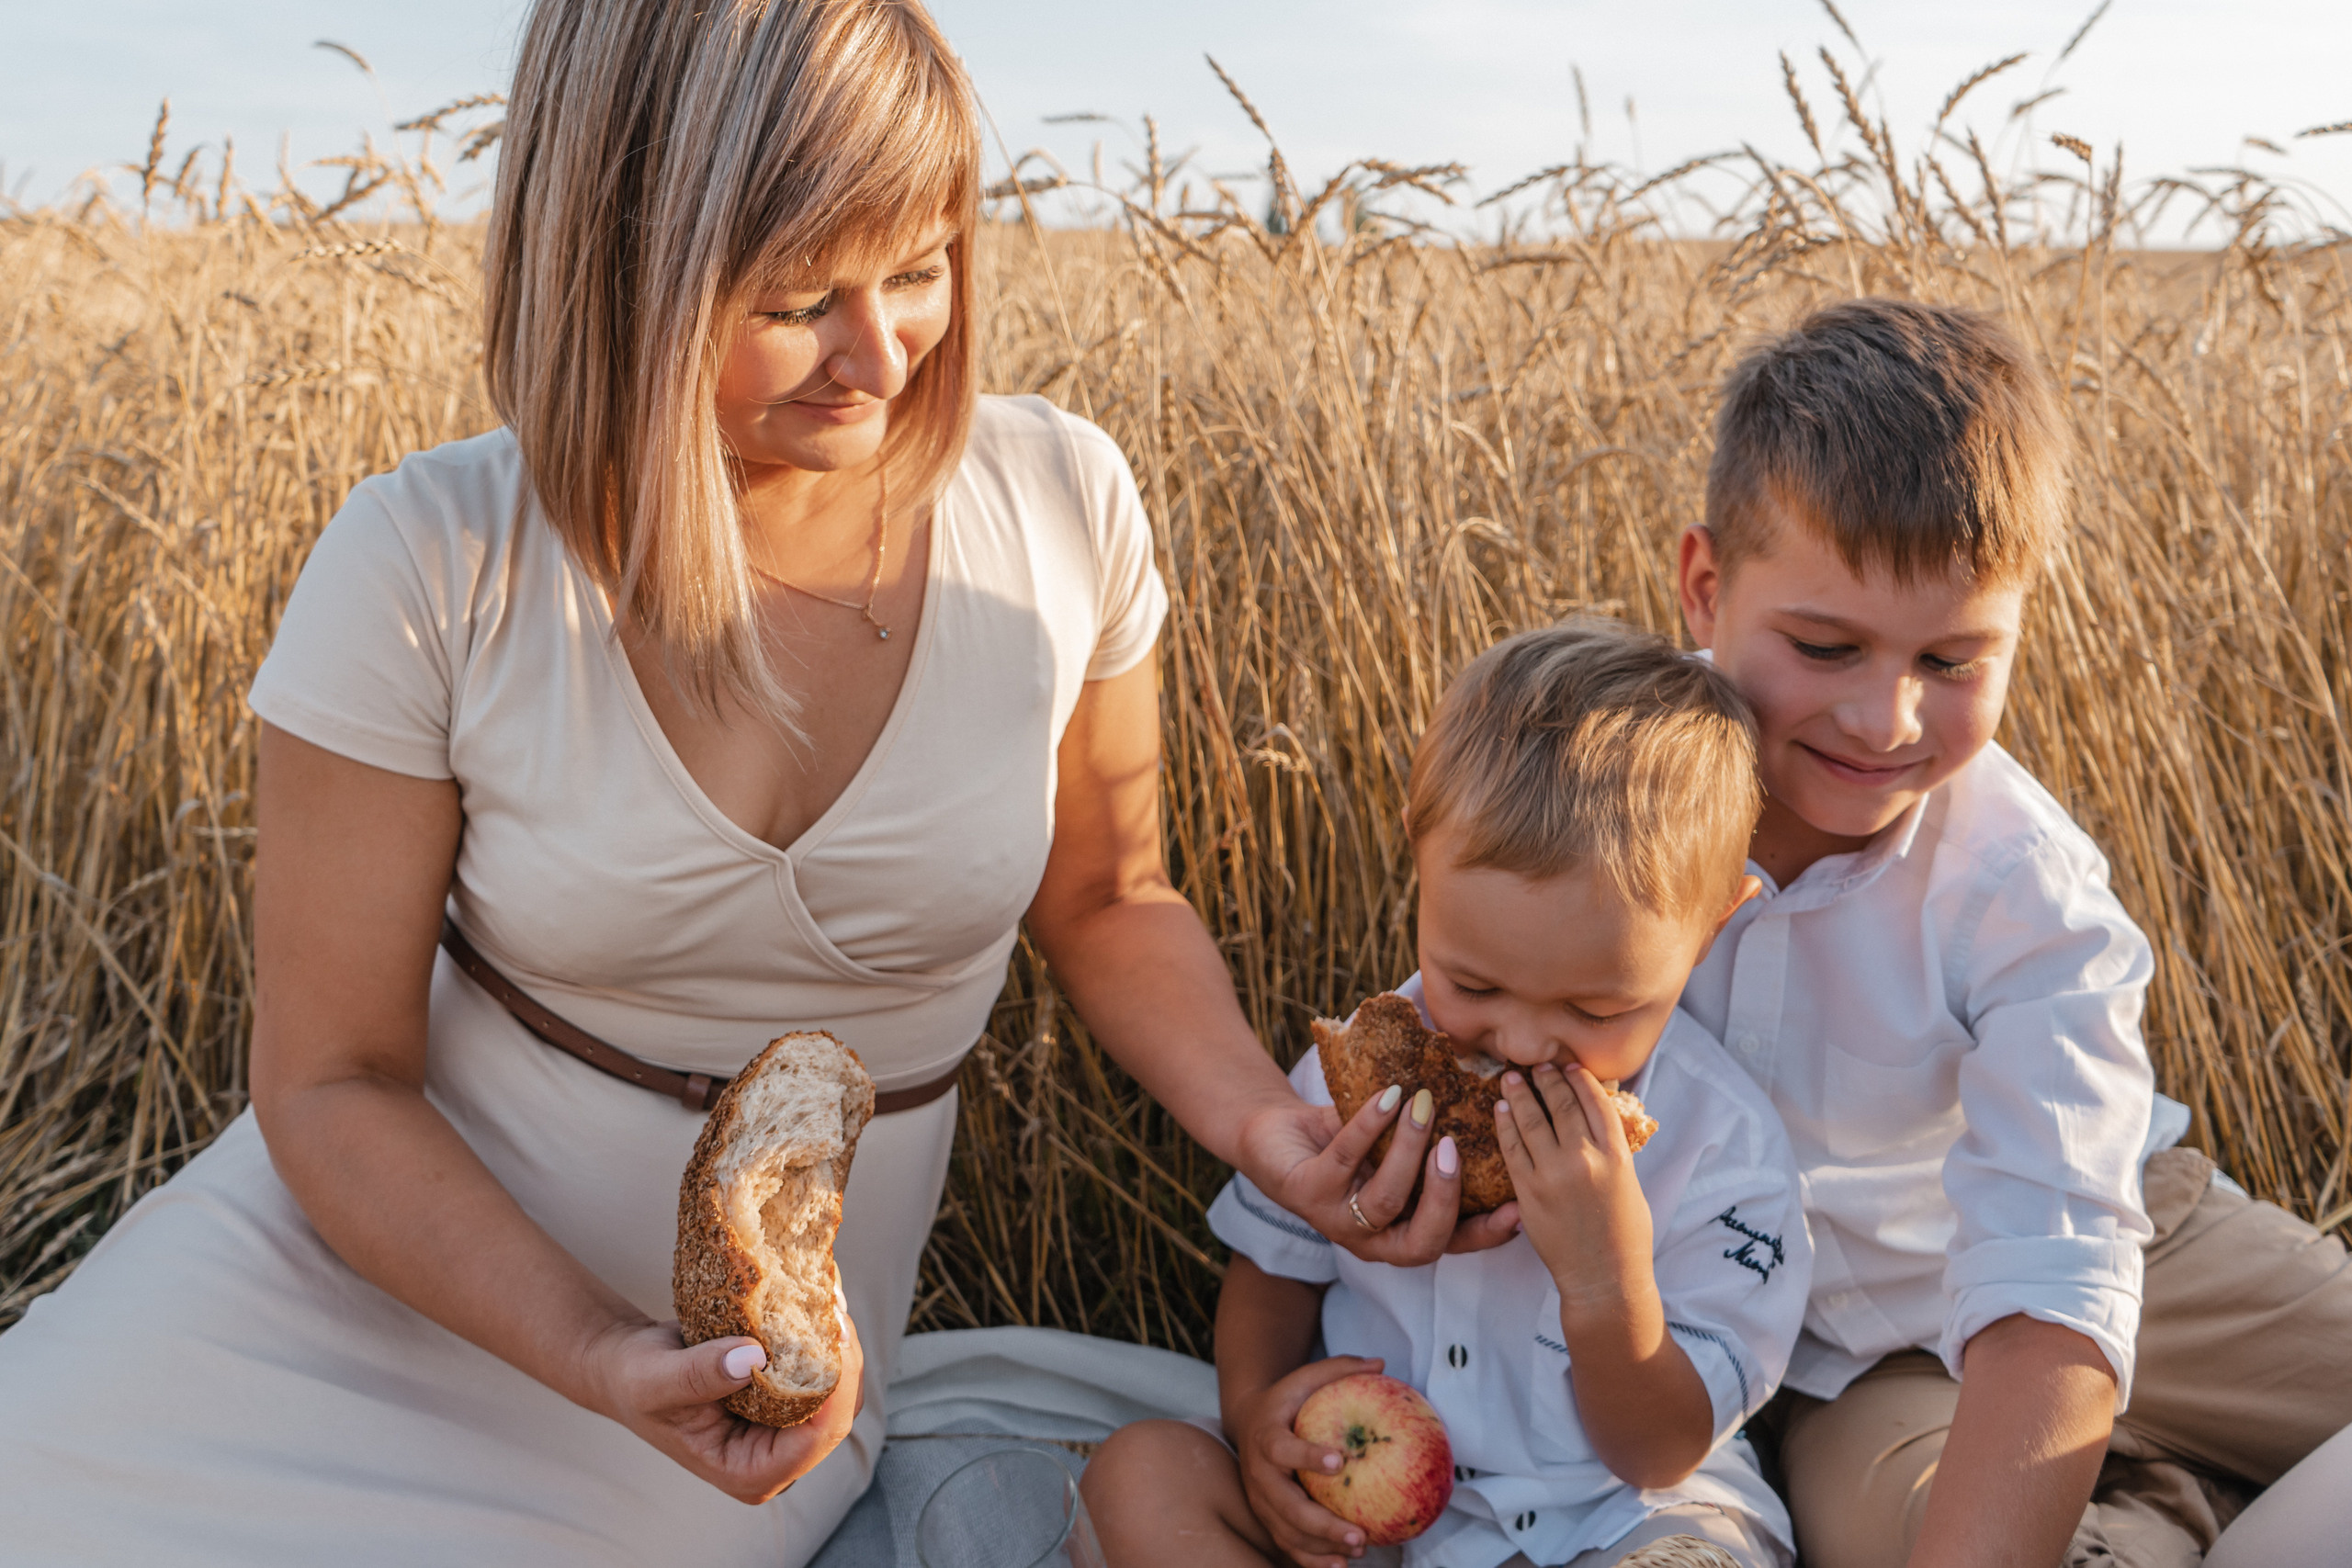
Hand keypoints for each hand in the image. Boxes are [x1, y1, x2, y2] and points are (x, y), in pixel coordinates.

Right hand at [581, 1314, 863, 1503]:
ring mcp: (785, 1431)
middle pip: (838, 1413)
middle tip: (832, 1302)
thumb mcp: (655, 1379)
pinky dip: (823, 1337)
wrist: (628, 1366)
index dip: (837, 1387)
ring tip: (826, 1295)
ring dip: (837, 1342)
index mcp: (749, 1472)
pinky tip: (817, 1300)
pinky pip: (823, 1371)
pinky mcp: (788, 1402)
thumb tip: (752, 1359)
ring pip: (838, 1390)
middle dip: (843, 1357)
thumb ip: (698, 1374)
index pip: (816, 1439)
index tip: (835, 1332)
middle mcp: (776, 1458)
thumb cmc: (635, 1380)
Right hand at [1234, 1354, 1386, 1567]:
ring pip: (1288, 1532)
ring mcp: (1261, 1501)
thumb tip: (1380, 1363)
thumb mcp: (1304, 1378)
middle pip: (1286, 1505)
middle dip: (1321, 1524)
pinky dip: (1313, 1561)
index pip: (1282, 1450)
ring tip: (1360, 1550)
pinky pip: (1289, 1546)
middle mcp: (1258, 1474)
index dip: (1306, 1457)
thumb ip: (1338, 1369)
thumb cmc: (1286, 1400)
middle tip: (1358, 1532)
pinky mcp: (1268, 1519)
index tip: (1338, 1461)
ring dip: (1322, 1547)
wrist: (1248, 1422)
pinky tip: (1343, 1566)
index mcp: (1266, 1437)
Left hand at [1240, 1091, 1519, 1264]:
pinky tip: (1387, 1095)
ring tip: (1422, 1105)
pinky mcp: (1305, 1192)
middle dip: (1447, 1197)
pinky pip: (1346, 1159)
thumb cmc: (1347, 1143)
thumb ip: (1436, 1143)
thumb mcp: (1396, 1147)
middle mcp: (1371, 1240)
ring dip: (1409, 1150)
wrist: (1277, 1135)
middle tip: (1455, 1148)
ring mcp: (1336, 1221)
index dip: (1486, 1234)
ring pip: (1386, 1200)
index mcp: (1400, 1232)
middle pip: (1422, 1243)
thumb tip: (1491, 1106)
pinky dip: (1371, 1123)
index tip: (1518, 1209)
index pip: (1451, 1244)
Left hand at [1493, 1063, 1653, 1314]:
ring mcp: (1554, 1174)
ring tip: (1510, 1079)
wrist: (1605, 1279)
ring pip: (1532, 1120)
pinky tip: (1500, 1111)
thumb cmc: (1626, 1237)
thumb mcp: (1630, 1184)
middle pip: (1562, 1103)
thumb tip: (1594, 1121)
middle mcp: (1586, 1159)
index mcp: (1617, 1156)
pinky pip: (1512, 1148)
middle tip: (1536, 1065)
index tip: (1568, 1065)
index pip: (1595, 1101)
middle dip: (1547, 1079)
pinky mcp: (1529, 1191)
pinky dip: (1505, 1125)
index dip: (1579, 1078)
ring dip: (1519, 1095)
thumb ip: (1612, 1152)